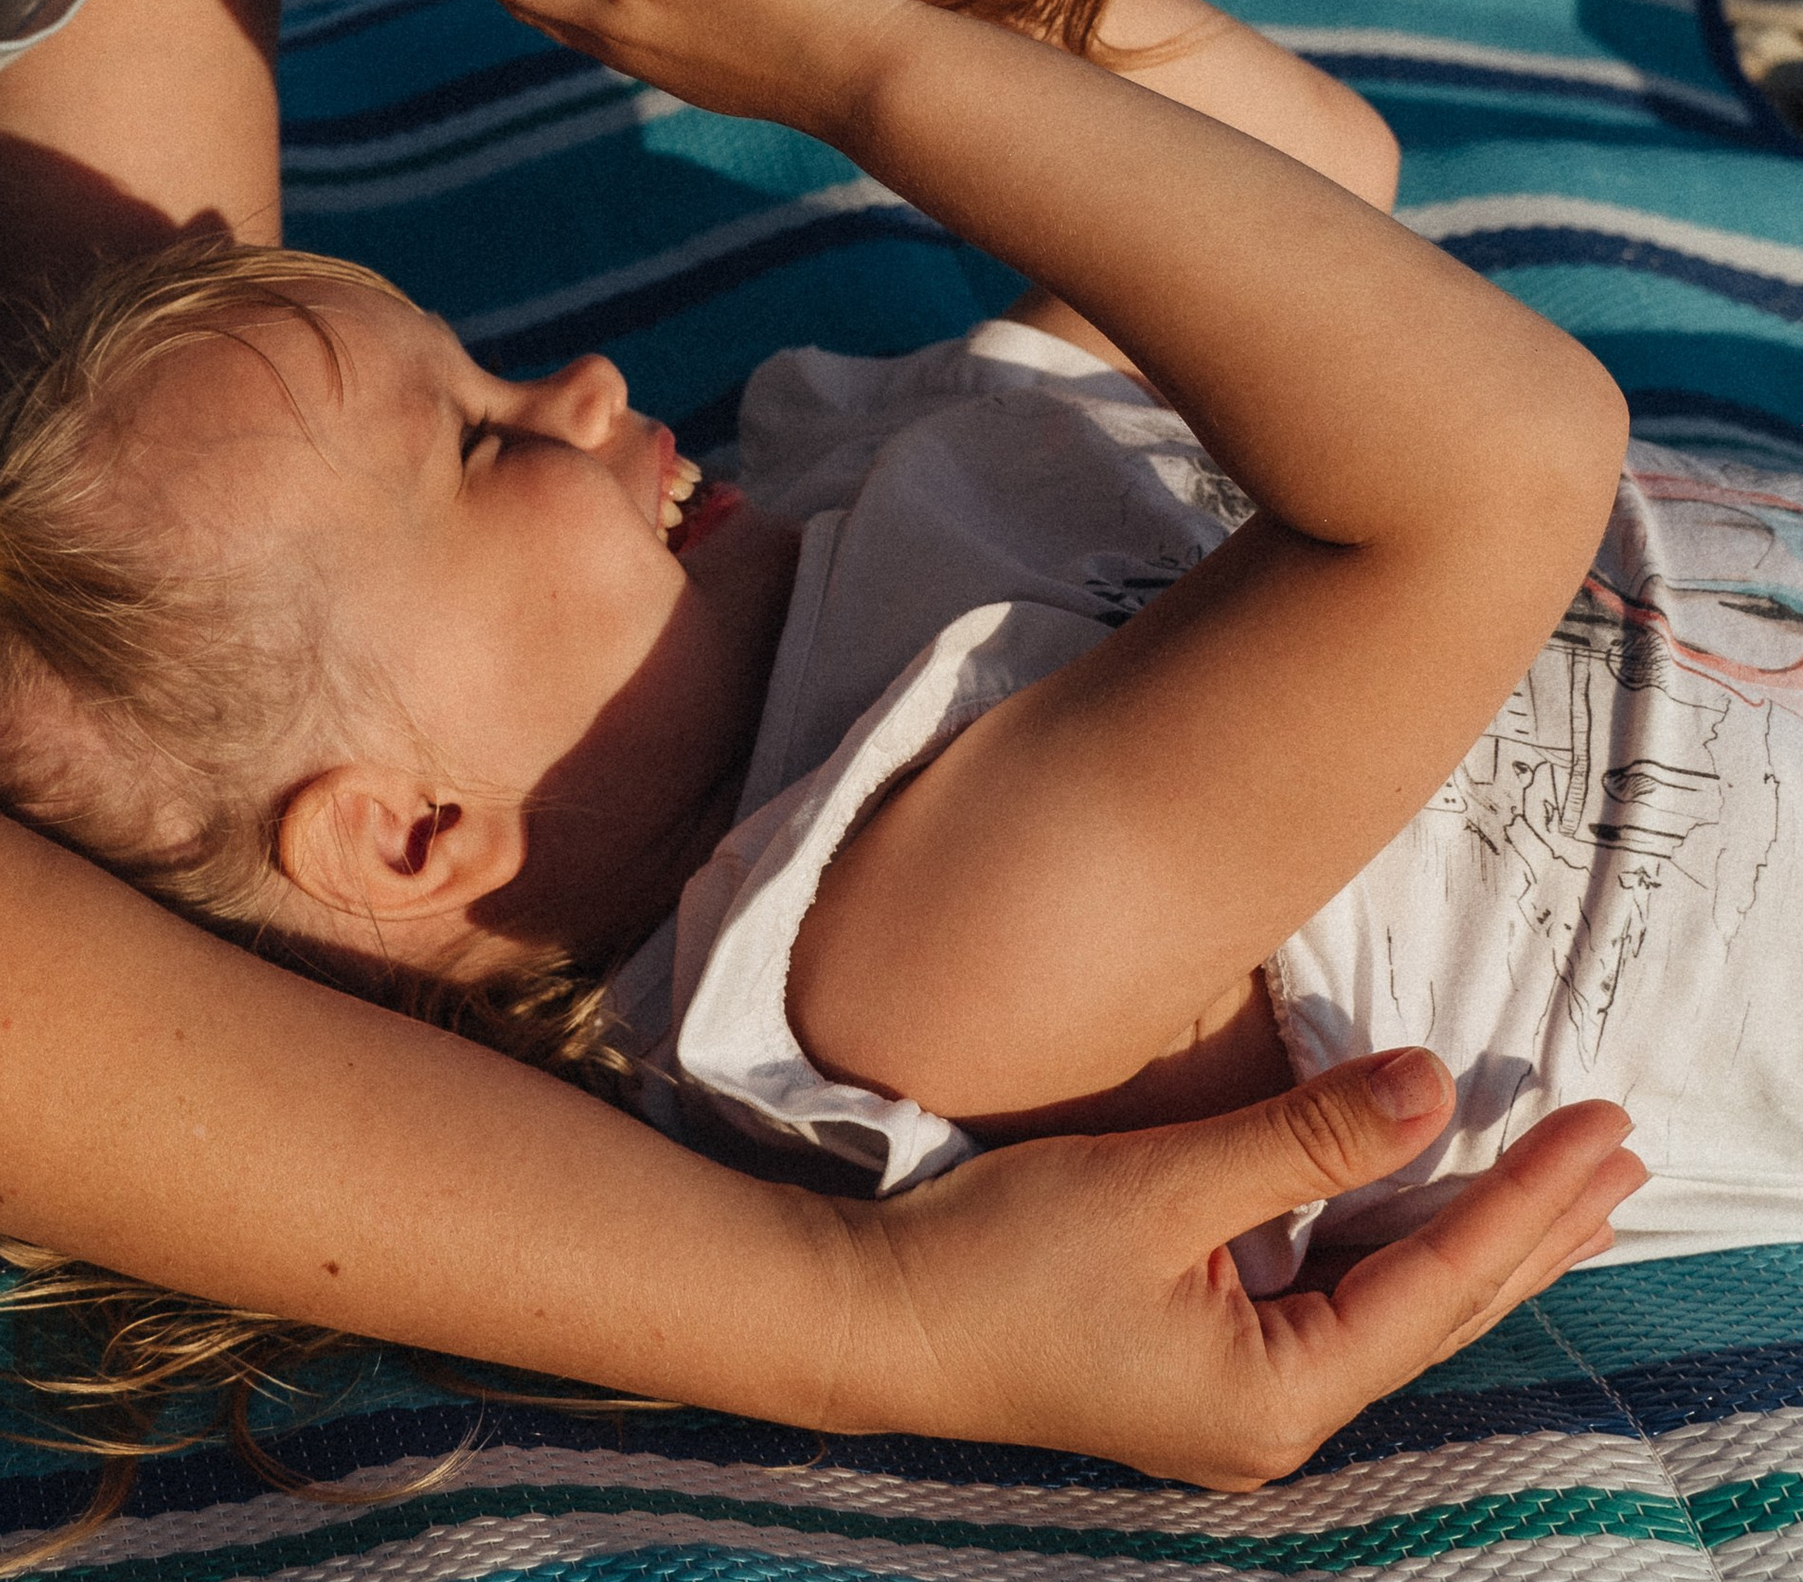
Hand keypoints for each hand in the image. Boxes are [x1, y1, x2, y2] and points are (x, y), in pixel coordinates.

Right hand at [840, 1053, 1639, 1486]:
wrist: (881, 1321)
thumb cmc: (1004, 1256)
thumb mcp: (1162, 1181)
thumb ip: (1303, 1138)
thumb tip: (1434, 1086)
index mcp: (1279, 1394)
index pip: (1438, 1284)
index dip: (1525, 1202)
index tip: (1596, 1129)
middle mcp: (1280, 1419)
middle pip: (1439, 1308)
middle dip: (1535, 1225)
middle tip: (1624, 1150)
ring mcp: (1246, 1402)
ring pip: (1397, 1305)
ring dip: (1481, 1233)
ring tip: (1569, 1182)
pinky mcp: (1211, 1370)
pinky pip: (1343, 1301)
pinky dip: (1404, 1244)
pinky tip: (1440, 1212)